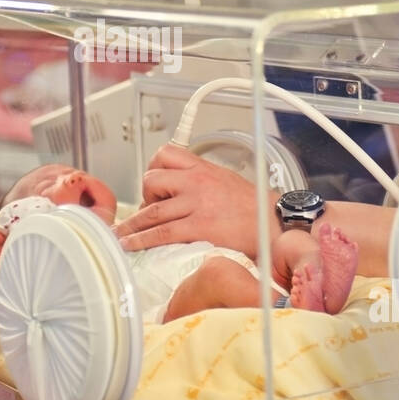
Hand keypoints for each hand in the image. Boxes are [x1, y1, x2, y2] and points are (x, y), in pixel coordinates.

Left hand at [113, 143, 279, 258]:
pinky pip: (161, 232)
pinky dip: (141, 239)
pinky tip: (131, 245)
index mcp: (204, 168)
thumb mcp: (227, 181)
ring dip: (132, 224)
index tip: (152, 186)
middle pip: (152, 180)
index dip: (153, 169)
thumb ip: (203, 182)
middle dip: (144, 197)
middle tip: (148, 212)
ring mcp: (196, 204)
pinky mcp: (198, 227)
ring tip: (121, 234)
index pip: (166, 154)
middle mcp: (197, 181)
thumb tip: (182, 194)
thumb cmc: (255, 208)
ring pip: (152, 210)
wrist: (277, 224)